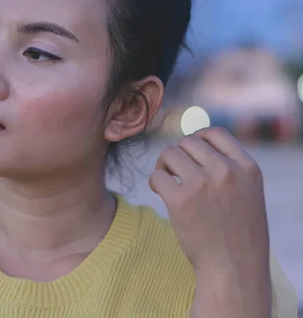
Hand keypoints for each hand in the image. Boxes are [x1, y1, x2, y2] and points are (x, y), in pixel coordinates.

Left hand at [149, 127, 270, 316]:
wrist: (234, 268)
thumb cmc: (238, 232)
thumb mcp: (247, 192)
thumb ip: (228, 167)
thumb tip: (194, 140)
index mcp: (247, 167)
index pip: (215, 133)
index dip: (197, 139)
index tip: (191, 155)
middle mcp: (226, 171)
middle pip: (188, 142)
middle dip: (179, 156)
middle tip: (177, 173)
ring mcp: (202, 184)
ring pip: (169, 154)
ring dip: (164, 166)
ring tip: (169, 183)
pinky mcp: (180, 200)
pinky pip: (157, 176)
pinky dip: (155, 183)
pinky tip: (163, 194)